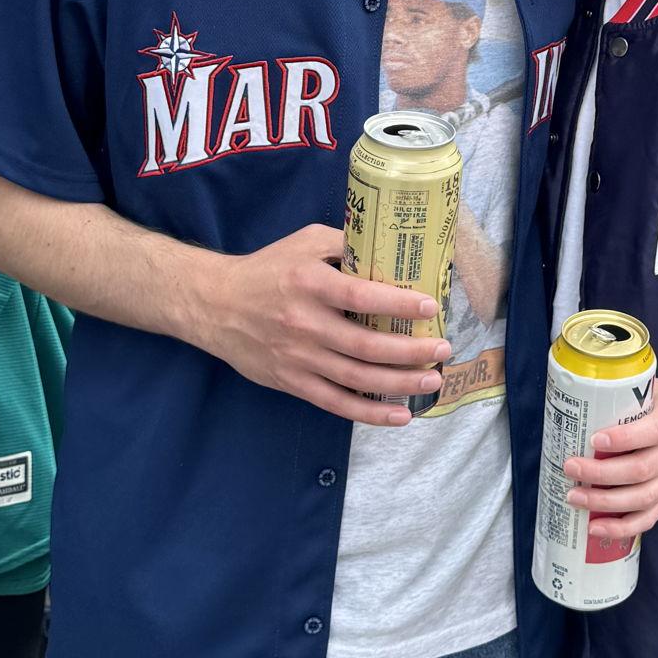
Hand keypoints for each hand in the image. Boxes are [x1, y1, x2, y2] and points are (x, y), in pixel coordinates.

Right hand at [189, 223, 448, 425]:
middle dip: (411, 351)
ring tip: (432, 380)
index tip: (430, 306)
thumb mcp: (305, 242)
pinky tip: (400, 415)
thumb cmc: (268, 268)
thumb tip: (394, 250)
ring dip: (400, 384)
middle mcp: (304, 323)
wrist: (214, 304)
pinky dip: (370, 413)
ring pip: (357, 379)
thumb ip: (346, 244)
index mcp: (309, 283)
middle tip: (443, 349)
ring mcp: (298, 357)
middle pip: (366, 345)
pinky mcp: (292, 382)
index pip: (360, 295)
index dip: (398, 303)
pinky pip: (336, 403)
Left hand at [562, 378, 657, 545]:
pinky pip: (649, 518)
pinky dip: (621, 527)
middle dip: (601, 473)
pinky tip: (595, 528)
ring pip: (642, 498)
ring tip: (575, 496)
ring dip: (605, 502)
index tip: (594, 438)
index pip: (652, 432)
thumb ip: (632, 392)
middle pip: (641, 470)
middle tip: (571, 467)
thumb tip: (587, 391)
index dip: (623, 439)